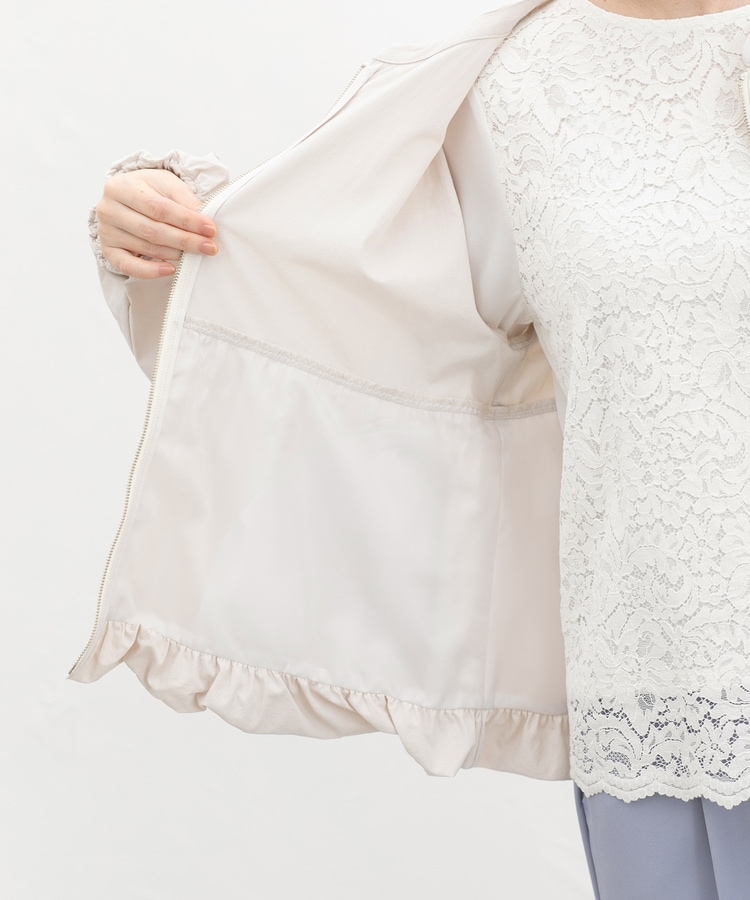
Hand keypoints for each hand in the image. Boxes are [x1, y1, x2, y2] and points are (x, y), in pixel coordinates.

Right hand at [95, 168, 218, 278]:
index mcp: (122, 187)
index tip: (211, 230)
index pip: (159, 208)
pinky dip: (150, 271)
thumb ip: (184, 199)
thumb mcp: (167, 185)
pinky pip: (128, 266)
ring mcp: (106, 232)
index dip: (187, 220)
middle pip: (152, 230)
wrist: (129, 198)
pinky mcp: (108, 251)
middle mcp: (108, 209)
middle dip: (185, 240)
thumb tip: (203, 219)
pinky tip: (170, 270)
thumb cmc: (150, 190)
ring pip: (145, 248)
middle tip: (209, 248)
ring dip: (174, 254)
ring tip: (196, 256)